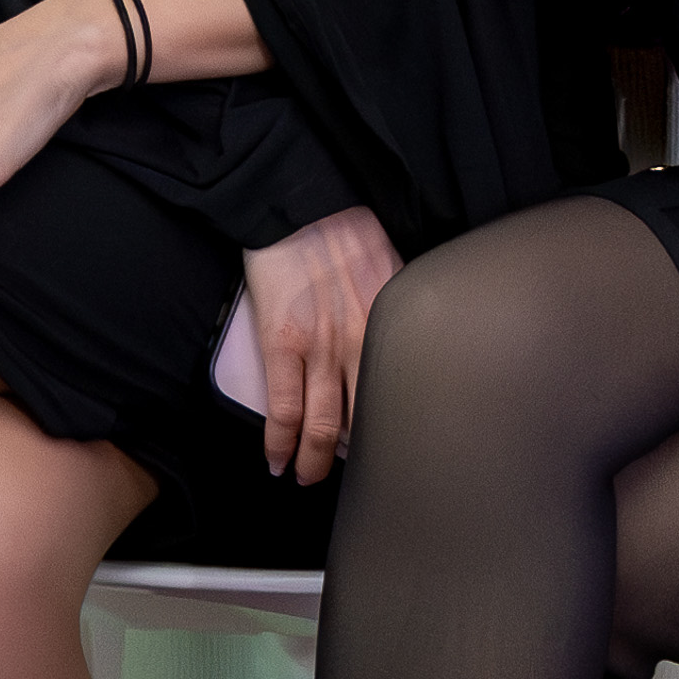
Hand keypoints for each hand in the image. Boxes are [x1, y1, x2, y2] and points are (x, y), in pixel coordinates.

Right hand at [237, 204, 400, 484]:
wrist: (299, 198)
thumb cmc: (343, 226)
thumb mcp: (389, 270)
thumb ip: (393, 311)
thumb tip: (398, 339)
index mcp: (391, 325)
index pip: (401, 395)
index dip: (395, 431)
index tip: (392, 450)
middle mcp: (362, 343)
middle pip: (365, 422)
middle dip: (358, 459)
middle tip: (354, 481)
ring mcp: (320, 348)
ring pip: (323, 426)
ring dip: (315, 462)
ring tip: (307, 478)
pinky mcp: (282, 343)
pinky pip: (283, 409)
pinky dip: (279, 443)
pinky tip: (278, 461)